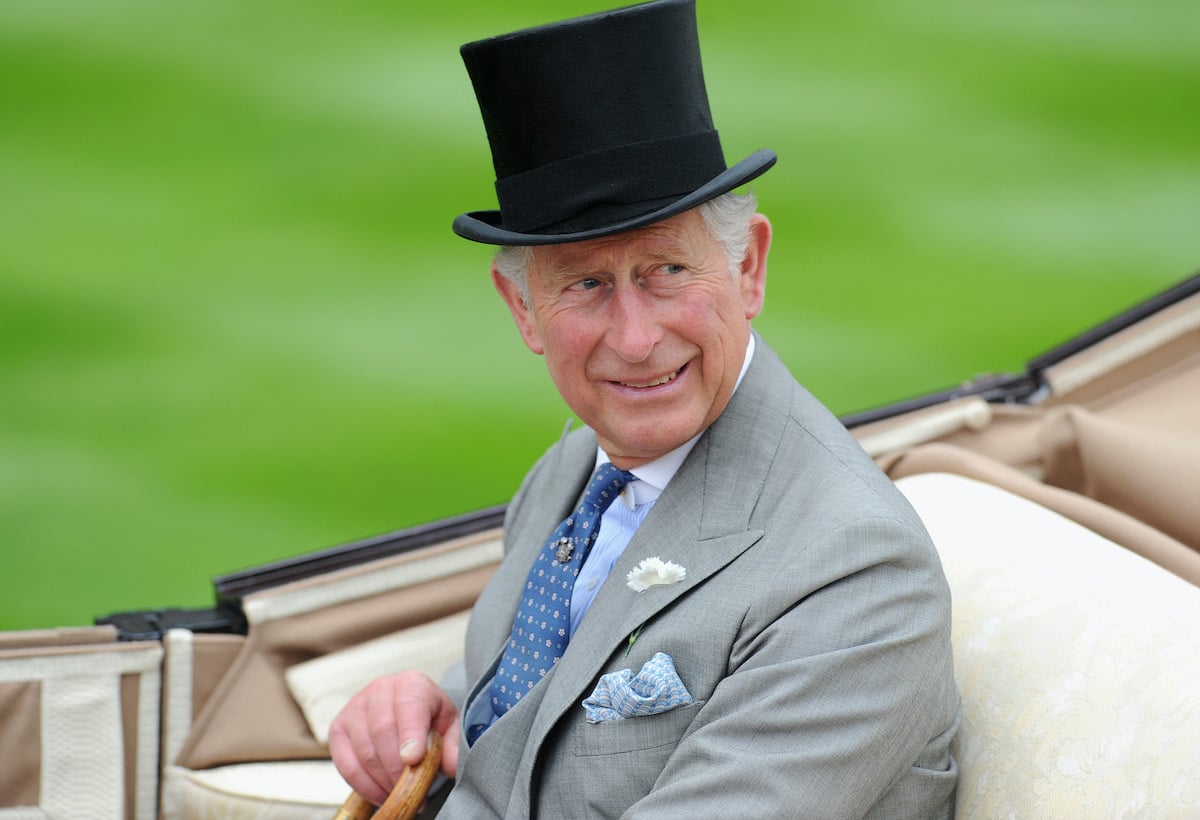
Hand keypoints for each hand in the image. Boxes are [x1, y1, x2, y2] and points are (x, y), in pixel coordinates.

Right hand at [328, 671, 460, 804]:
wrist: (409, 716)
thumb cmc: (429, 720)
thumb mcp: (449, 729)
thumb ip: (453, 746)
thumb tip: (451, 765)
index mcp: (412, 684)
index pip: (409, 705)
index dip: (410, 734)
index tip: (413, 759)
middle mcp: (380, 689)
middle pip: (382, 729)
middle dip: (397, 766)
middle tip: (410, 788)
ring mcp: (355, 707)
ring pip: (364, 749)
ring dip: (382, 779)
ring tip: (399, 792)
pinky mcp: (338, 729)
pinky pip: (345, 763)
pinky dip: (364, 785)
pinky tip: (381, 793)